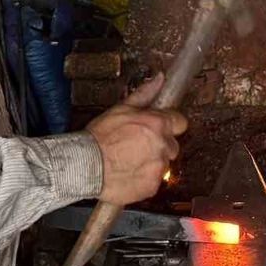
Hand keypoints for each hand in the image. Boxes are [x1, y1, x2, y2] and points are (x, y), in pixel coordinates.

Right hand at [86, 73, 187, 205]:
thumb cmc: (100, 138)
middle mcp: (163, 145)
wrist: (84, 165)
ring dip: (152, 162)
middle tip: (138, 145)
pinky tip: (129, 173)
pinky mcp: (152, 186)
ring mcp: (159, 167)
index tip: (159, 128)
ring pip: (163, 164)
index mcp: (157, 124)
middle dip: (159, 145)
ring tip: (130, 160)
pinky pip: (154, 181)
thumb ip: (145, 95)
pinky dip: (144, 178)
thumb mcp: (121, 109)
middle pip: (172, 145)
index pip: (180, 122)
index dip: (169, 125)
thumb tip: (159, 79)